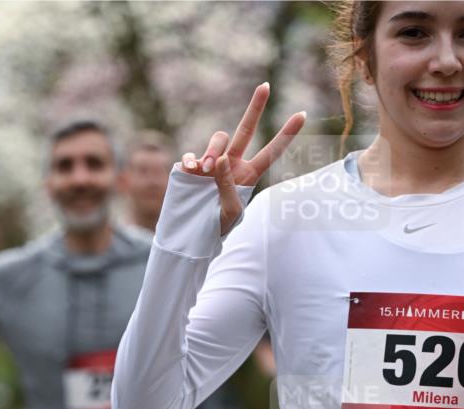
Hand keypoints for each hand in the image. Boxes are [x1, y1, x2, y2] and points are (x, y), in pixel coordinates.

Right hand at [180, 83, 306, 234]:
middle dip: (255, 108)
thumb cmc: (218, 227)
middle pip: (246, 130)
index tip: (303, 114)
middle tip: (266, 86)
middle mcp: (232, 164)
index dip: (286, 134)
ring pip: (218, 139)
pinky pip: (192, 155)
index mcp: (248, 175)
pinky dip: (191, 160)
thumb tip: (220, 157)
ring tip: (205, 170)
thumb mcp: (230, 211)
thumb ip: (227, 184)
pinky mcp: (192, 168)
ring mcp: (211, 164)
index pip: (271, 151)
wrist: (193, 237)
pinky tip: (190, 170)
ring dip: (212, 151)